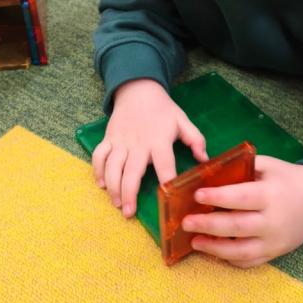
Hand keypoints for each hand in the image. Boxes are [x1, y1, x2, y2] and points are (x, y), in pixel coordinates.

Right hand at [92, 79, 206, 218]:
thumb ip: (195, 139)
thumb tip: (205, 159)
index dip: (166, 180)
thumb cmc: (162, 109)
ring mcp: (120, 141)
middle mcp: (138, 143)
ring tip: (117, 203)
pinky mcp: (108, 138)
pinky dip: (97, 170)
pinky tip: (101, 184)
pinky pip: (99, 156)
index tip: (166, 198)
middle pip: (131, 171)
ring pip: (112, 167)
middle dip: (129, 193)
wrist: (138, 89)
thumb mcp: (182, 120)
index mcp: (159, 140)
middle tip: (129, 213)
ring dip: (113, 187)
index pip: (164, 163)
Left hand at [181, 157, 302, 267]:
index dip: (218, 197)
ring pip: (241, 251)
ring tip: (194, 241)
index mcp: (271, 194)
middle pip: (237, 227)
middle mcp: (273, 221)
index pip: (241, 197)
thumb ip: (242, 168)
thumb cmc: (288, 179)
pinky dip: (229, 259)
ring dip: (214, 248)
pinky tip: (213, 251)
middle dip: (208, 225)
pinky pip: (249, 262)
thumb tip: (208, 172)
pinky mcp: (275, 254)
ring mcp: (275, 242)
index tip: (197, 195)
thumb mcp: (268, 165)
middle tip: (186, 222)